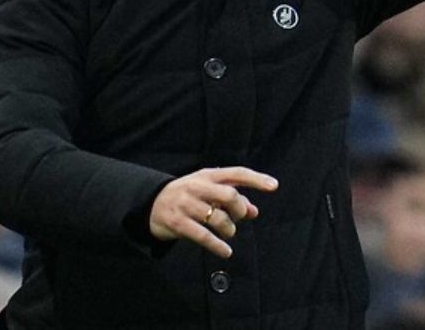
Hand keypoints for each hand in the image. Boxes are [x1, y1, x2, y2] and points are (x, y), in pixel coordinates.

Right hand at [148, 166, 277, 257]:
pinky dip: (217, 246)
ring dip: (229, 229)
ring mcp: (186, 204)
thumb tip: (254, 211)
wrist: (150, 203)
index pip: (236, 173)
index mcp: (207, 175)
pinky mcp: (178, 223)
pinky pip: (203, 236)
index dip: (256, 179)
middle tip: (239, 218)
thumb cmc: (187, 196)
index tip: (274, 186)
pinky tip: (226, 252)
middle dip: (240, 209)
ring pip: (217, 217)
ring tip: (228, 233)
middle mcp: (197, 187)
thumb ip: (232, 199)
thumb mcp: (208, 191)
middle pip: (229, 195)